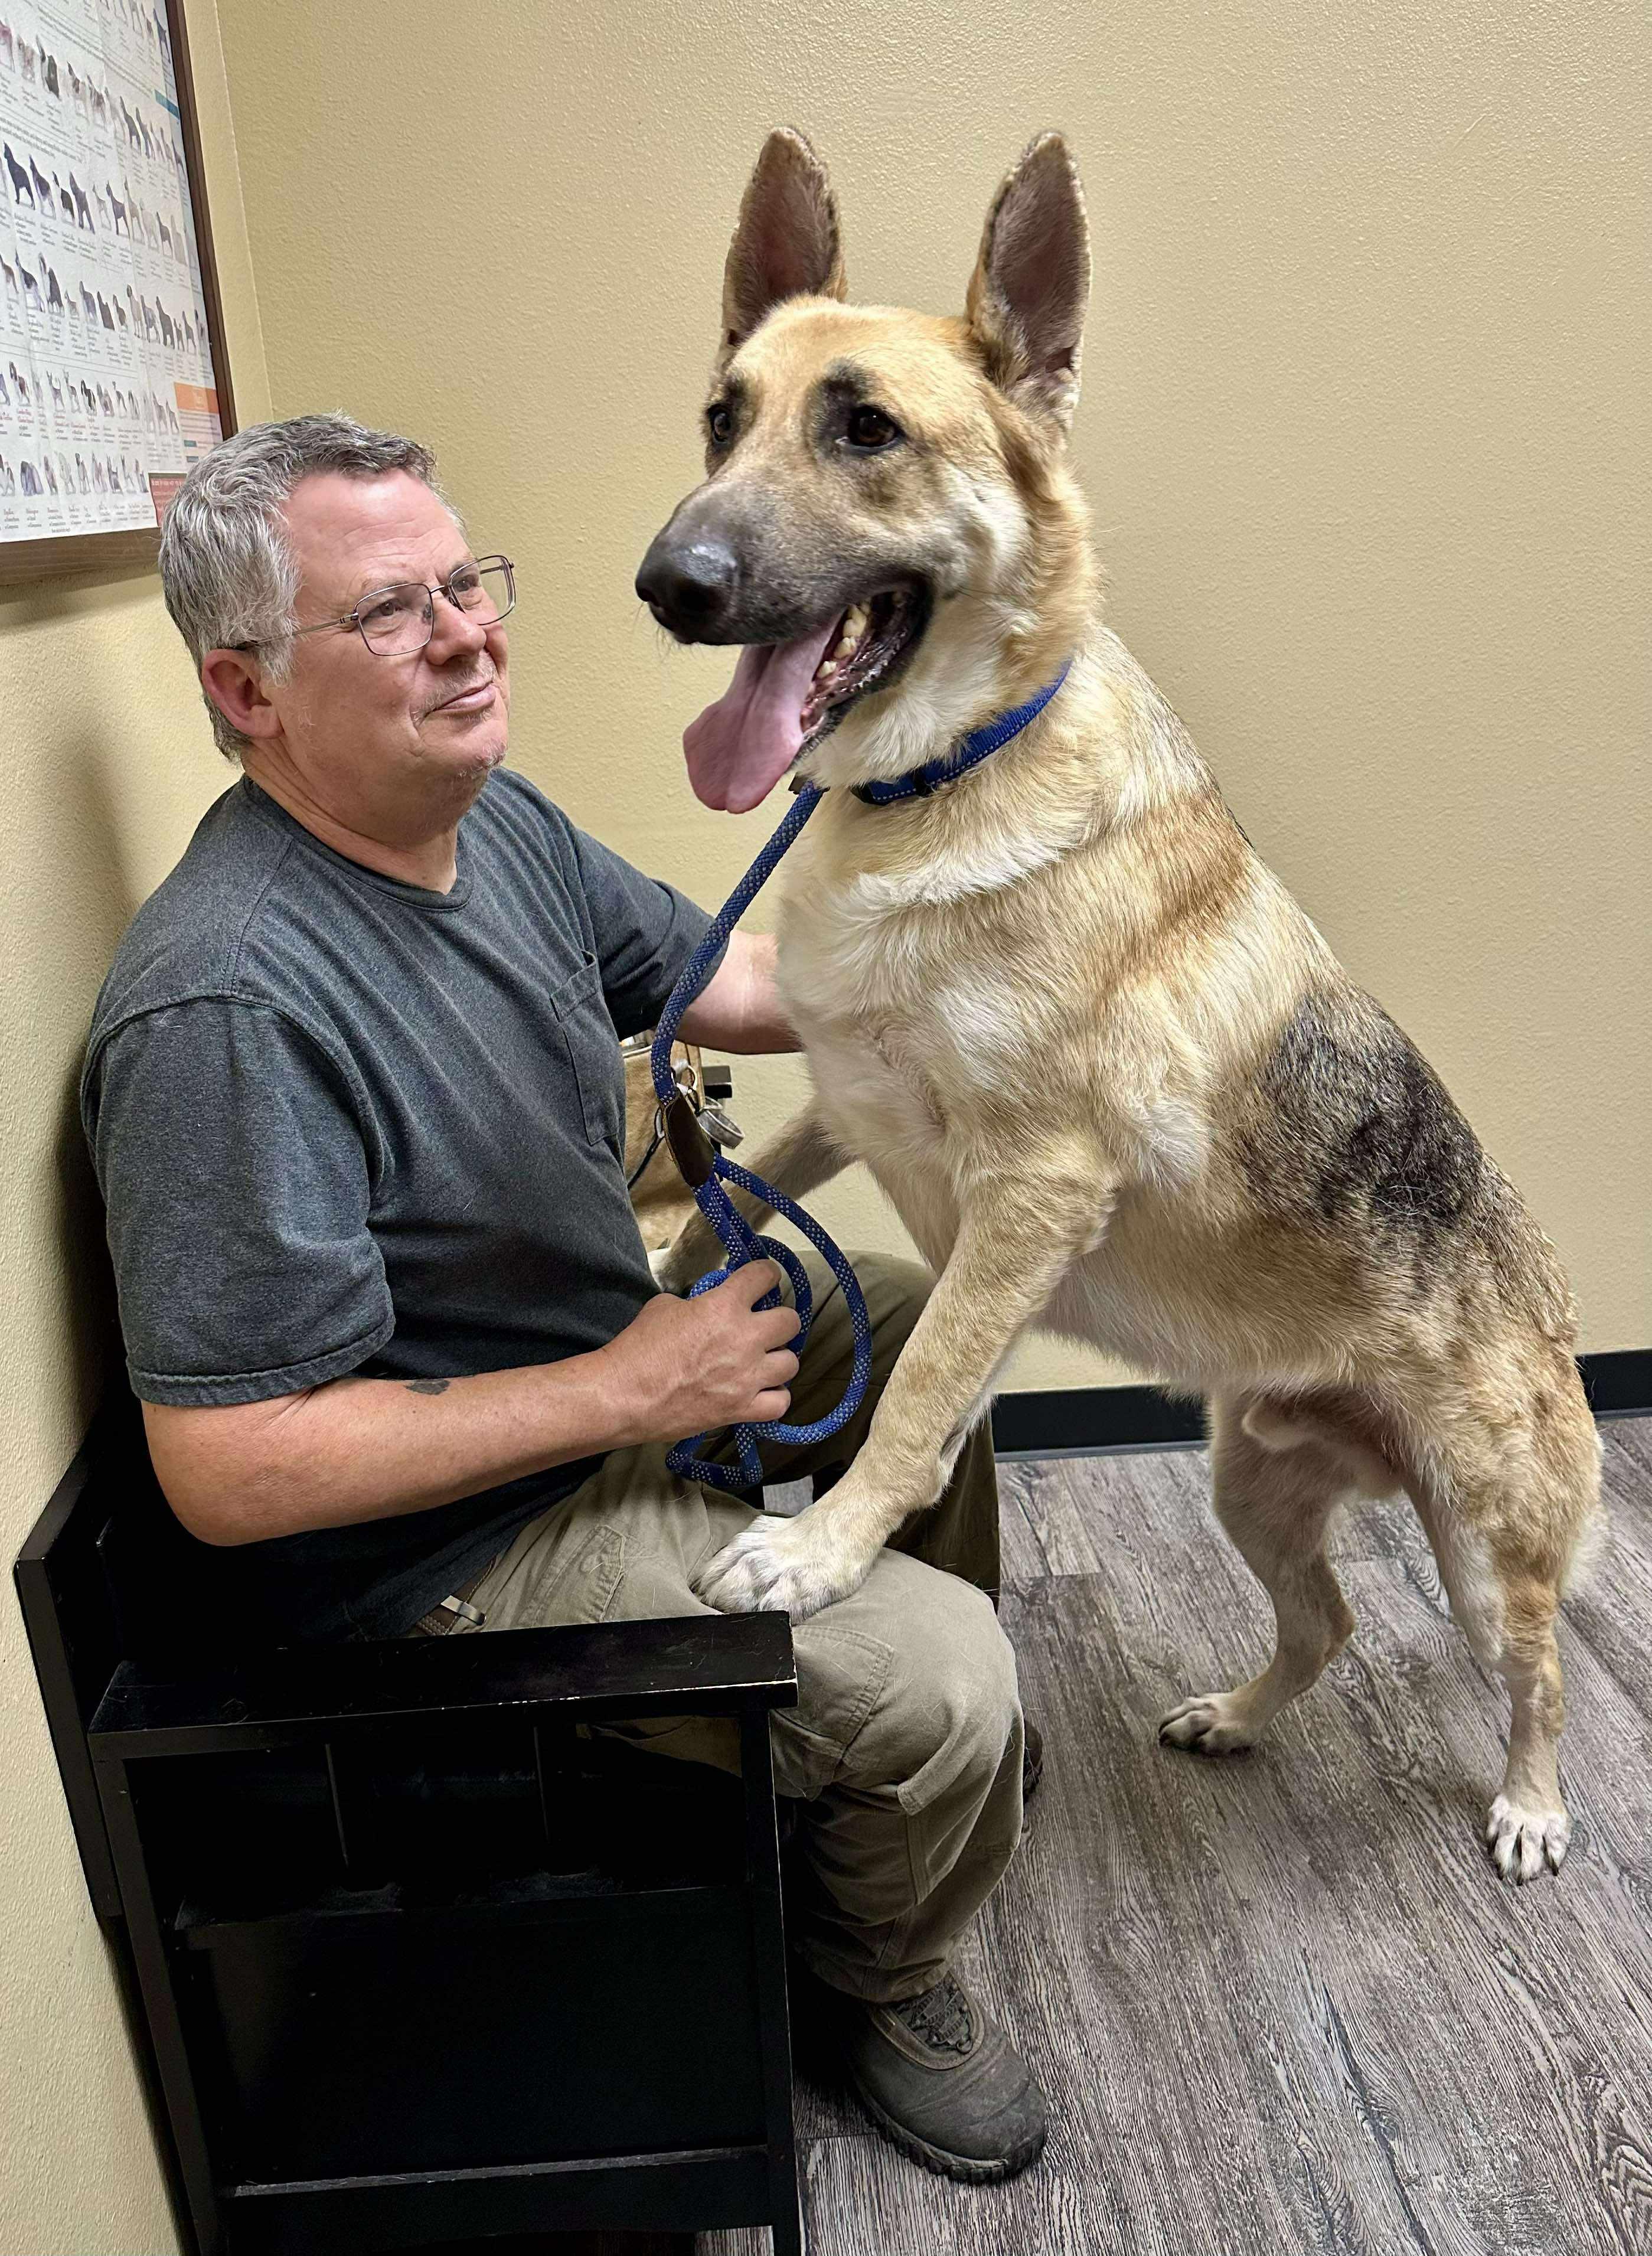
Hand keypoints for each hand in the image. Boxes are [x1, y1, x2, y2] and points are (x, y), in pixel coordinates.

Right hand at [598, 1262, 800, 1446]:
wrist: (624, 1395)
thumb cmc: (638, 1349)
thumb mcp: (664, 1306)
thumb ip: (696, 1303)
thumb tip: (705, 1308)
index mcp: (725, 1306)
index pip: (764, 1276)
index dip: (765, 1274)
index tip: (764, 1279)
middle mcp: (745, 1339)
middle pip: (790, 1321)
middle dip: (778, 1320)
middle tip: (764, 1325)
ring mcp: (747, 1377)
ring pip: (791, 1362)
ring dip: (777, 1359)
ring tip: (762, 1361)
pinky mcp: (742, 1409)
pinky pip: (780, 1402)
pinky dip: (774, 1396)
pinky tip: (761, 1391)